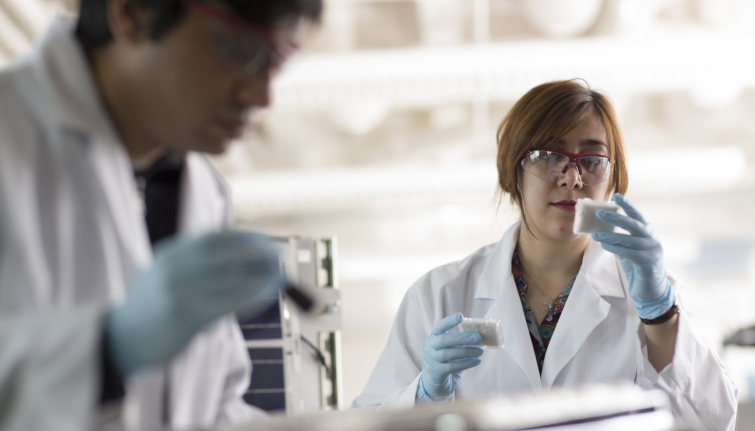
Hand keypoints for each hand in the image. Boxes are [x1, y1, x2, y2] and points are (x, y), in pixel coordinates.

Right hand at [106, 231, 285, 375]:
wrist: (123, 339)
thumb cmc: (152, 306)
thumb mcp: (166, 272)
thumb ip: (196, 261)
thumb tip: (243, 254)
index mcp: (170, 253)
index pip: (214, 237)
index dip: (245, 237)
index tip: (265, 239)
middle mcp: (176, 268)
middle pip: (227, 254)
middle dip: (258, 253)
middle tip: (279, 256)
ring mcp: (182, 292)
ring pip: (233, 279)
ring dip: (262, 277)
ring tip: (280, 277)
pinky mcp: (190, 317)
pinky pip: (230, 304)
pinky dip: (254, 298)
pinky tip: (267, 296)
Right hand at [417, 313, 482, 403]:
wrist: (434, 381)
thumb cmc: (446, 360)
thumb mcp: (447, 348)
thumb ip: (458, 342)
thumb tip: (478, 335)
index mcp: (432, 338)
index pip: (439, 327)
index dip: (449, 321)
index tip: (461, 316)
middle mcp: (429, 348)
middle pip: (443, 340)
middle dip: (462, 338)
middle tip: (478, 337)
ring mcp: (431, 361)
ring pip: (449, 354)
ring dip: (467, 352)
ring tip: (480, 351)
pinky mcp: (437, 372)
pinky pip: (452, 367)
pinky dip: (466, 363)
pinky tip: (476, 361)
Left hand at [591, 193, 673, 319]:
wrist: (650, 289)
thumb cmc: (637, 266)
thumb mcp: (628, 248)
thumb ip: (619, 238)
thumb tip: (599, 228)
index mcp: (648, 233)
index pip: (637, 216)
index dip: (627, 206)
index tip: (615, 196)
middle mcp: (652, 240)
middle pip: (635, 225)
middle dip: (617, 218)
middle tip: (600, 213)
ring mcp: (653, 251)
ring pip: (630, 240)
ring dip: (611, 236)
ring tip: (595, 234)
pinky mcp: (648, 264)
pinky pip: (630, 253)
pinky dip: (616, 248)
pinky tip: (604, 246)